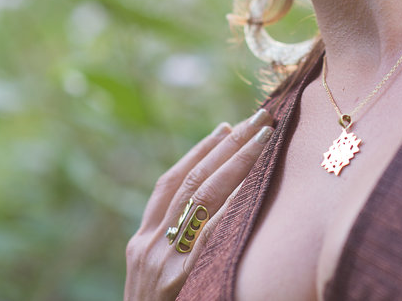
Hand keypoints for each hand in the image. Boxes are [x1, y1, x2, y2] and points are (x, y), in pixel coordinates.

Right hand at [124, 109, 273, 300]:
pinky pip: (212, 232)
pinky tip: (254, 184)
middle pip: (190, 181)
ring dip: (235, 160)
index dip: (198, 152)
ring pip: (202, 196)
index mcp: (140, 245)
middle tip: (256, 118)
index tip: (224, 127)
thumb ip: (175, 256)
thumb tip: (213, 225)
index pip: (170, 185)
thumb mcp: (157, 286)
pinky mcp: (178, 280)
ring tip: (262, 136)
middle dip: (225, 145)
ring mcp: (162, 262)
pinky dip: (232, 205)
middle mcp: (147, 246)